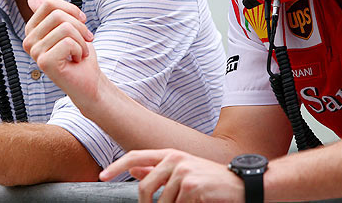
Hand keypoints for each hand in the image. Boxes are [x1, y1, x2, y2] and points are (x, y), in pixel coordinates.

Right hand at [23, 0, 100, 108]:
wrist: (88, 81)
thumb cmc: (79, 55)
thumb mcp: (68, 27)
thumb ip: (52, 13)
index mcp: (32, 30)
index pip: (49, 3)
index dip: (71, 9)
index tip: (82, 21)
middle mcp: (29, 40)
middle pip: (57, 14)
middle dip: (79, 26)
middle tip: (85, 40)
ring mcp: (35, 52)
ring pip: (65, 28)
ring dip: (81, 41)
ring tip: (80, 52)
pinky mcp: (45, 62)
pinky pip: (68, 42)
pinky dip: (80, 50)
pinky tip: (76, 60)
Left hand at [100, 149, 243, 202]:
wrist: (240, 185)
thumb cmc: (209, 180)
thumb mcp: (181, 171)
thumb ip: (156, 170)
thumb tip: (133, 170)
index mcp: (169, 154)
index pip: (135, 156)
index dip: (117, 165)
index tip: (102, 175)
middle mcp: (174, 159)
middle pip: (144, 187)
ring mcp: (183, 171)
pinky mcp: (191, 186)